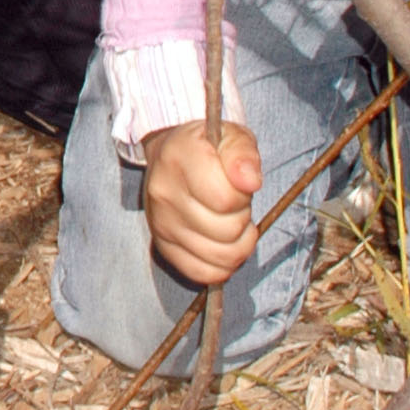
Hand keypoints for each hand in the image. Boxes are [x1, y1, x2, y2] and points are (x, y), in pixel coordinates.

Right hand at [141, 119, 261, 287]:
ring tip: (230, 221)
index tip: (238, 183)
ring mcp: (160, 223)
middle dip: (242, 218)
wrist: (173, 154)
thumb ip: (243, 154)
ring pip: (220, 256)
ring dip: (237, 243)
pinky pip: (203, 273)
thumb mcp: (231, 137)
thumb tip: (249, 181)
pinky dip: (222, 265)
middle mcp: (163, 193)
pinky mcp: (163, 246)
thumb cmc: (208, 148)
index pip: (226, 200)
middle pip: (226, 231)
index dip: (243, 195)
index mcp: (178, 159)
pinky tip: (222, 243)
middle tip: (234, 203)